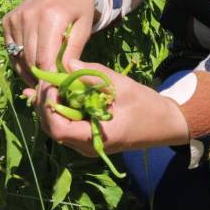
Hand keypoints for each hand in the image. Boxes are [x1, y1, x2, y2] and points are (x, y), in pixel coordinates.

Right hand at [2, 0, 96, 85]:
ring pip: (18, 58)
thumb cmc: (78, 5)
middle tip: (52, 91)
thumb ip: (73, 51)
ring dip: (30, 73)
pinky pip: (11, 50)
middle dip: (40, 79)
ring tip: (44, 81)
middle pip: (29, 61)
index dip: (49, 80)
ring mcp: (15, 18)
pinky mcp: (7, 21)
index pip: (43, 59)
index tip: (57, 92)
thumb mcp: (84, 27)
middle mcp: (28, 16)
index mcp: (50, 17)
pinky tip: (34, 67)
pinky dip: (21, 62)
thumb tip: (65, 77)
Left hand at [23, 60, 189, 156]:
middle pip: (52, 129)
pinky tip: (49, 92)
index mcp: (96, 138)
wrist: (166, 124)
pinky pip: (65, 125)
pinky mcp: (89, 137)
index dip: (50, 106)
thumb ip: (93, 75)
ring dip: (47, 105)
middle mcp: (87, 146)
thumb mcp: (122, 86)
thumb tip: (67, 63)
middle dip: (44, 103)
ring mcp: (87, 144)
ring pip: (56, 128)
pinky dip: (56, 108)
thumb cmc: (147, 106)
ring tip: (44, 83)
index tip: (52, 84)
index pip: (59, 129)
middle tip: (45, 79)